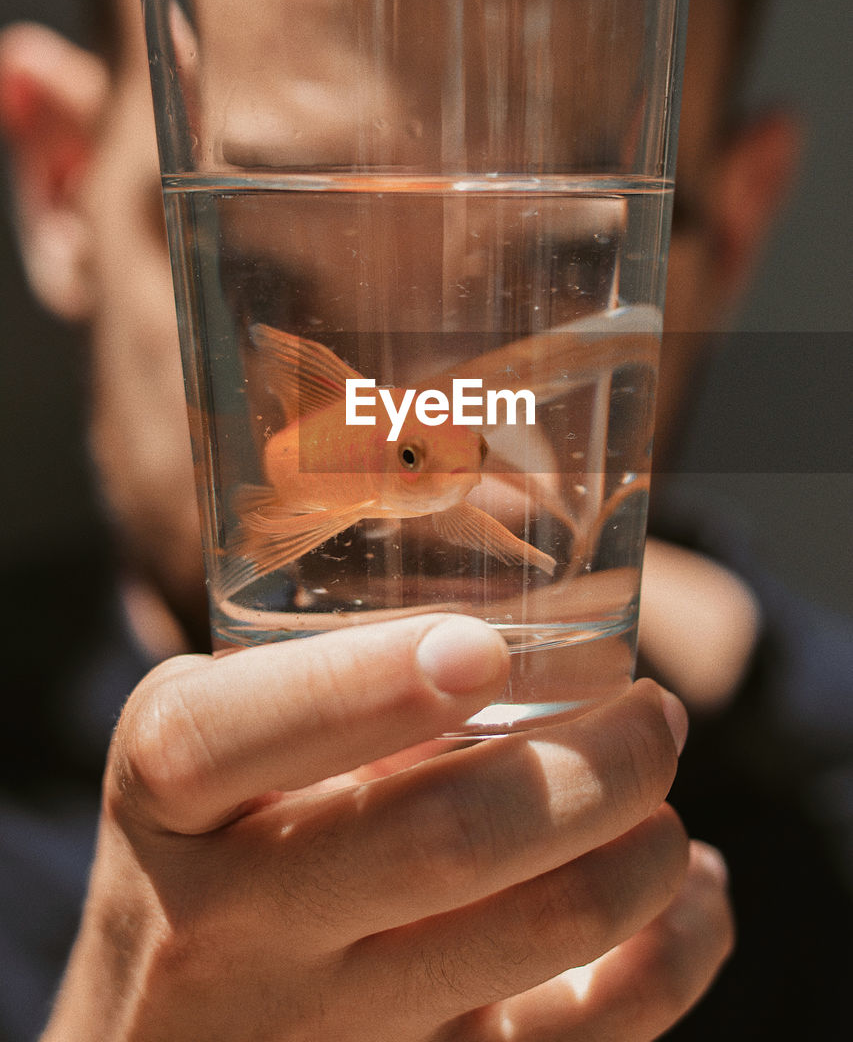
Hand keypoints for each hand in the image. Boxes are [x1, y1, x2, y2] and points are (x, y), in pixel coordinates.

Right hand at [43, 615, 731, 1040]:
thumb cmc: (205, 858)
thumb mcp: (202, 759)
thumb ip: (305, 687)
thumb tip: (516, 621)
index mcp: (167, 800)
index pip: (222, 738)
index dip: (361, 686)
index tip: (481, 646)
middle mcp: (230, 925)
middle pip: (437, 840)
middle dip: (593, 759)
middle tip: (653, 711)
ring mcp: (327, 1030)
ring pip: (539, 934)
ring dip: (645, 849)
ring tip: (663, 800)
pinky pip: (588, 1040)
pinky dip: (675, 953)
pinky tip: (685, 898)